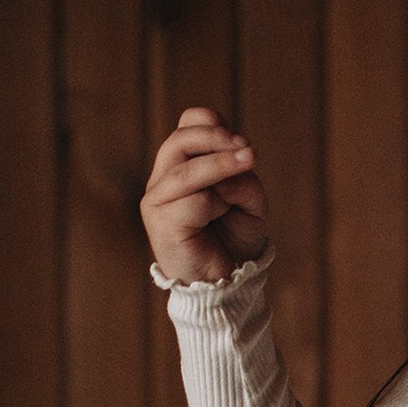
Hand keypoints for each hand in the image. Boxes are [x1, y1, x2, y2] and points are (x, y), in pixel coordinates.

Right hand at [140, 106, 269, 284]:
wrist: (227, 281)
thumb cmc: (235, 238)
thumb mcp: (248, 200)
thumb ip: (241, 178)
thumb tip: (226, 171)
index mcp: (180, 167)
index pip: (187, 125)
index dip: (213, 125)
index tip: (241, 143)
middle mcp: (163, 181)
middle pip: (180, 140)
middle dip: (216, 139)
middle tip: (249, 151)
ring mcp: (157, 202)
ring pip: (186, 170)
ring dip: (222, 164)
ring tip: (250, 161)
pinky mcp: (161, 225)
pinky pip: (194, 202)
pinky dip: (217, 204)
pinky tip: (224, 216)